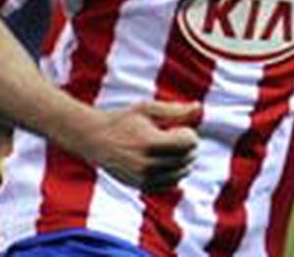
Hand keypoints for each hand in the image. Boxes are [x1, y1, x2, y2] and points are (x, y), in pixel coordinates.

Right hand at [73, 101, 200, 190]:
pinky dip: (175, 174)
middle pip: (188, 158)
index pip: (190, 143)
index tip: (176, 128)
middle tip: (174, 136)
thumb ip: (175, 110)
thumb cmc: (123, 120)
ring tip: (170, 148)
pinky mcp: (140, 186)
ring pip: (182, 173)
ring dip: (183, 161)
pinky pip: (170, 185)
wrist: (94, 139)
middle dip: (188, 147)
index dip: (189, 133)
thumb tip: (199, 107)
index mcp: (151, 143)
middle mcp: (147, 164)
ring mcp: (143, 178)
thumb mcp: (148, 109)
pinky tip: (166, 161)